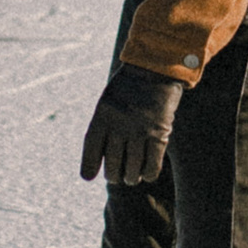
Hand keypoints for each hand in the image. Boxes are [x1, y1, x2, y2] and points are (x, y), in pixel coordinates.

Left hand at [78, 63, 183, 185]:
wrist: (155, 70)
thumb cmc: (129, 87)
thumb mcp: (108, 101)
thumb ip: (103, 126)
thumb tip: (102, 159)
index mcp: (103, 115)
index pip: (92, 148)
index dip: (89, 166)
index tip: (88, 177)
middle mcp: (119, 125)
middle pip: (113, 164)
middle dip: (114, 175)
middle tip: (117, 177)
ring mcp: (140, 131)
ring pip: (132, 169)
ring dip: (131, 177)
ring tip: (131, 178)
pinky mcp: (159, 134)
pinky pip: (152, 165)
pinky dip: (149, 174)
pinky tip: (147, 174)